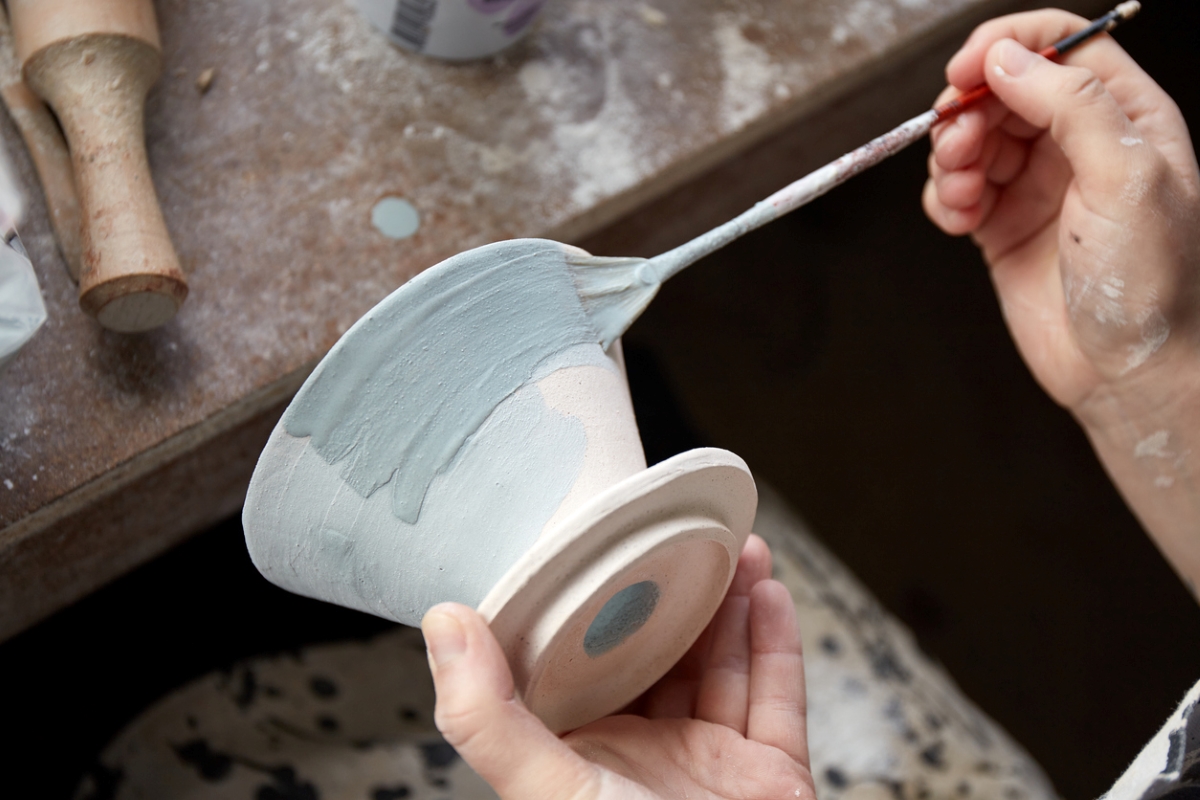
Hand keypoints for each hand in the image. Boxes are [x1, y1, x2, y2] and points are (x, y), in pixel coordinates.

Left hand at [420, 535, 815, 799]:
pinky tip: (768, 593)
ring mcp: (711, 767)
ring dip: (732, 603)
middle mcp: (645, 757)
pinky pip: (778, 700)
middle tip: (683, 535)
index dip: (595, 605)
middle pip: (662, 655)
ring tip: (734, 548)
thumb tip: (443, 622)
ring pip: (723, 665)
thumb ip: (488, 717)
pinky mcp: (771, 780)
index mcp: (583, 757)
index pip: (584, 664)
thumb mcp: (546, 790)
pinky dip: (777, 642)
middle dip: (676, 594)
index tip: (602, 547)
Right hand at [924, 9, 1199, 592]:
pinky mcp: (1001, 226)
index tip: (966, 70)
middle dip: (968, 108)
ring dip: (950, 156)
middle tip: (958, 142)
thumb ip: (1071, 105)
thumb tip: (1009, 59)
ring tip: (961, 191)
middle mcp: (1077, 144)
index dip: (1007, 46)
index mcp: (1124, 117)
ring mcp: (1036, 185)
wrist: (1127, 373)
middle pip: (1003, 89)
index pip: (1062, 45)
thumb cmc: (1153, 285)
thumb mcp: (1126, 177)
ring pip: (971, 137)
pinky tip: (958, 220)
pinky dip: (943, 198)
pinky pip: (954, 190)